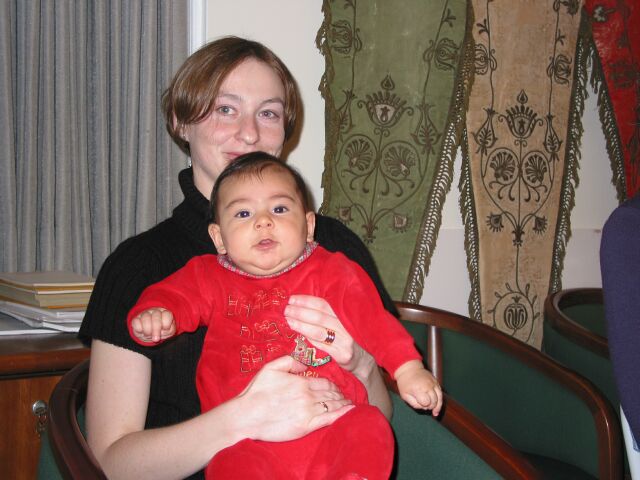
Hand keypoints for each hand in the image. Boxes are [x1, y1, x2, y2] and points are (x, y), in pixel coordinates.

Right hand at [131, 307, 175, 342]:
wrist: (150, 335)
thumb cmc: (162, 331)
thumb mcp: (169, 332)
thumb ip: (169, 330)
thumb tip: (163, 330)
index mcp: (165, 313)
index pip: (167, 314)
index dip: (166, 324)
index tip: (166, 330)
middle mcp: (155, 311)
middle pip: (156, 317)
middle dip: (156, 329)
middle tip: (156, 339)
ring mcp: (145, 314)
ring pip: (146, 318)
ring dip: (147, 330)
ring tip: (148, 336)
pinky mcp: (136, 319)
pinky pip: (136, 322)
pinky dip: (139, 329)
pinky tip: (141, 332)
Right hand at [236, 355, 353, 441]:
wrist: (246, 417)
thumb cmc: (256, 392)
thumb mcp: (270, 368)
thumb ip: (289, 361)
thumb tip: (305, 363)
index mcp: (301, 381)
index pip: (324, 382)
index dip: (332, 384)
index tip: (336, 387)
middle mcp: (307, 395)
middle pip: (331, 393)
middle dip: (339, 394)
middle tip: (344, 395)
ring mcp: (308, 411)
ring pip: (332, 405)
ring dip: (343, 403)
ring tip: (348, 403)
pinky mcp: (306, 426)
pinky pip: (330, 419)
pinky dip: (343, 414)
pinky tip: (351, 411)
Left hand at [284, 295, 373, 380]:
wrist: (363, 361)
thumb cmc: (347, 338)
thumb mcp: (341, 323)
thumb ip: (326, 314)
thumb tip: (301, 304)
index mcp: (345, 315)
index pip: (323, 304)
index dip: (306, 300)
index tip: (292, 298)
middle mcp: (346, 327)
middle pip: (319, 317)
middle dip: (300, 311)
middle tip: (286, 309)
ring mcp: (345, 341)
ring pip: (318, 331)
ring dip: (300, 325)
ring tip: (288, 320)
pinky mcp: (342, 355)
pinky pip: (321, 346)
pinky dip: (308, 339)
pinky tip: (298, 335)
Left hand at [395, 360, 442, 415]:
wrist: (409, 369)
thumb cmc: (405, 383)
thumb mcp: (405, 395)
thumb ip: (414, 404)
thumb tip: (424, 408)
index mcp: (418, 389)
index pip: (426, 402)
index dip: (424, 406)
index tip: (420, 404)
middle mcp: (427, 386)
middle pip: (434, 401)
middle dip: (430, 406)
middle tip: (425, 407)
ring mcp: (433, 383)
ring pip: (439, 397)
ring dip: (438, 406)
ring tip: (435, 413)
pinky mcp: (436, 381)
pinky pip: (440, 392)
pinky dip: (440, 400)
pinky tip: (437, 406)